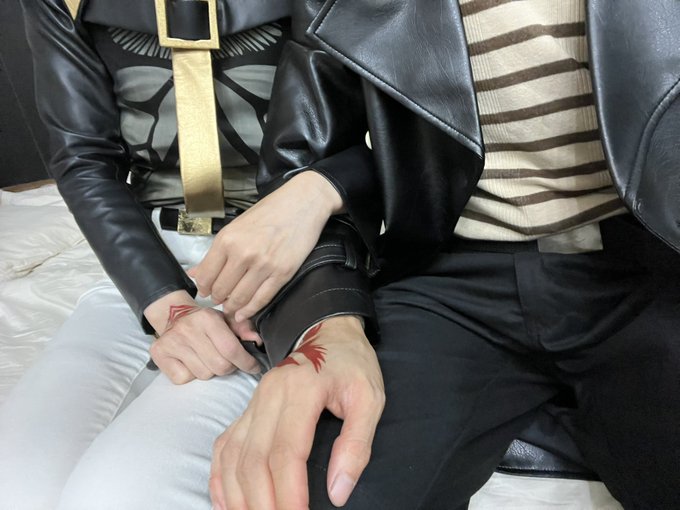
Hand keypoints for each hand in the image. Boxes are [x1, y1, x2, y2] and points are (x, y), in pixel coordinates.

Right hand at [144, 291, 261, 383]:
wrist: (173, 315)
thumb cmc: (205, 322)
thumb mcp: (226, 319)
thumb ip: (244, 328)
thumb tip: (256, 341)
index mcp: (207, 318)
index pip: (231, 349)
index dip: (246, 362)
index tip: (253, 367)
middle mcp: (188, 329)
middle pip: (220, 366)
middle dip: (229, 367)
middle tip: (228, 362)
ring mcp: (172, 342)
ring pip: (204, 374)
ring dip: (210, 371)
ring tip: (207, 359)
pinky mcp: (159, 354)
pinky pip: (184, 379)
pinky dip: (191, 375)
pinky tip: (191, 362)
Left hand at [189, 171, 343, 322]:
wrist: (302, 203)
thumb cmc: (269, 212)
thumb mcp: (236, 227)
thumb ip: (215, 253)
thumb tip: (194, 273)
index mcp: (227, 240)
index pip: (206, 276)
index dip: (203, 288)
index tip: (205, 291)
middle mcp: (243, 254)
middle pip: (221, 290)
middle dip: (217, 299)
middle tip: (219, 300)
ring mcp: (264, 265)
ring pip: (240, 298)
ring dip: (232, 307)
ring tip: (230, 308)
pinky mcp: (282, 273)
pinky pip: (262, 299)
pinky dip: (250, 310)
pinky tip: (243, 314)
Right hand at [210, 315, 384, 509]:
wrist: (328, 332)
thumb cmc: (352, 365)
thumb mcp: (370, 398)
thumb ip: (357, 444)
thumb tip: (338, 492)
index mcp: (301, 389)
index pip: (286, 450)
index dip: (288, 492)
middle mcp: (268, 395)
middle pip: (253, 458)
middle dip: (262, 502)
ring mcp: (252, 401)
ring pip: (233, 456)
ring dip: (238, 496)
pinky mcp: (246, 409)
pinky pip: (224, 446)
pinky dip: (221, 478)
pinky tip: (227, 503)